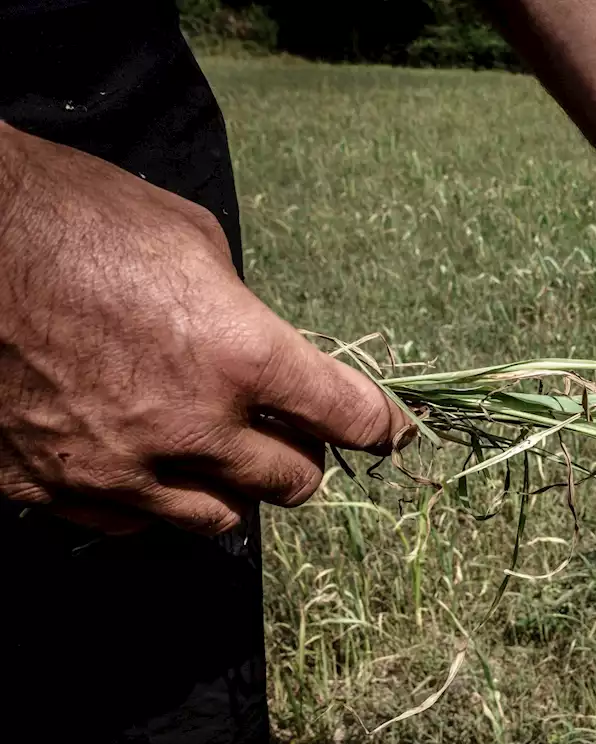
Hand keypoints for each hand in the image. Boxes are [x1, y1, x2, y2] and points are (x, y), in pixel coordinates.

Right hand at [0, 123, 408, 534]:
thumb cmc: (76, 216)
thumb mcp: (190, 241)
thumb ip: (240, 312)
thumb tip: (260, 346)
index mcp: (240, 354)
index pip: (347, 415)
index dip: (377, 423)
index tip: (387, 429)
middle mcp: (191, 426)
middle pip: (294, 482)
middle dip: (303, 456)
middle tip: (291, 432)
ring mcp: (120, 466)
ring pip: (220, 518)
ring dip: (236, 488)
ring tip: (220, 454)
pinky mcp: (55, 485)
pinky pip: (134, 523)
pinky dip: (155, 501)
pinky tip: (146, 465)